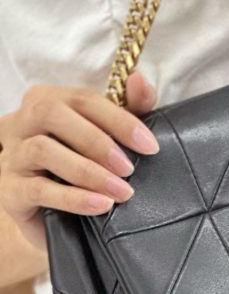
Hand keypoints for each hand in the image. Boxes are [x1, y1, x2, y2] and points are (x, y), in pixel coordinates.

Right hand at [0, 71, 157, 251]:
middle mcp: (21, 122)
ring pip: (41, 150)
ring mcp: (11, 155)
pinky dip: (73, 198)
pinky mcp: (8, 190)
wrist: (55, 215)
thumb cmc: (84, 165)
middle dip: (97, 141)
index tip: (149, 146)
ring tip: (121, 191)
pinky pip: (37, 190)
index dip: (119, 119)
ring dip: (88, 171)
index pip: (82, 98)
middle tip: (129, 168)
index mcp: (46, 100)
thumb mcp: (110, 135)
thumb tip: (138, 79)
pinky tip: (101, 205)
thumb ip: (129, 106)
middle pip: (52, 114)